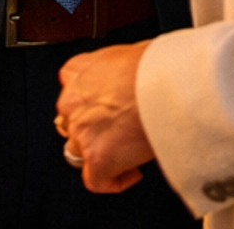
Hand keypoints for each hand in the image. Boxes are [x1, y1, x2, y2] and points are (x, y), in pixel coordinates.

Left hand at [56, 42, 154, 192]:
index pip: (70, 89)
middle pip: (72, 121)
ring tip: (127, 152)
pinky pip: (95, 181)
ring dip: (99, 152)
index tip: (106, 110)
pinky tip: (133, 172)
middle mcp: (73, 100)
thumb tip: (127, 79)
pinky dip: (114, 181)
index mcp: (78, 70)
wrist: (164, 83)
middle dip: (92, 128)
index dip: (89, 103)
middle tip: (119, 130)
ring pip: (78, 151)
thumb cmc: (154, 65)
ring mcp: (82, 130)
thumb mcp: (123, 53)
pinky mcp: (96, 157)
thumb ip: (113, 69)